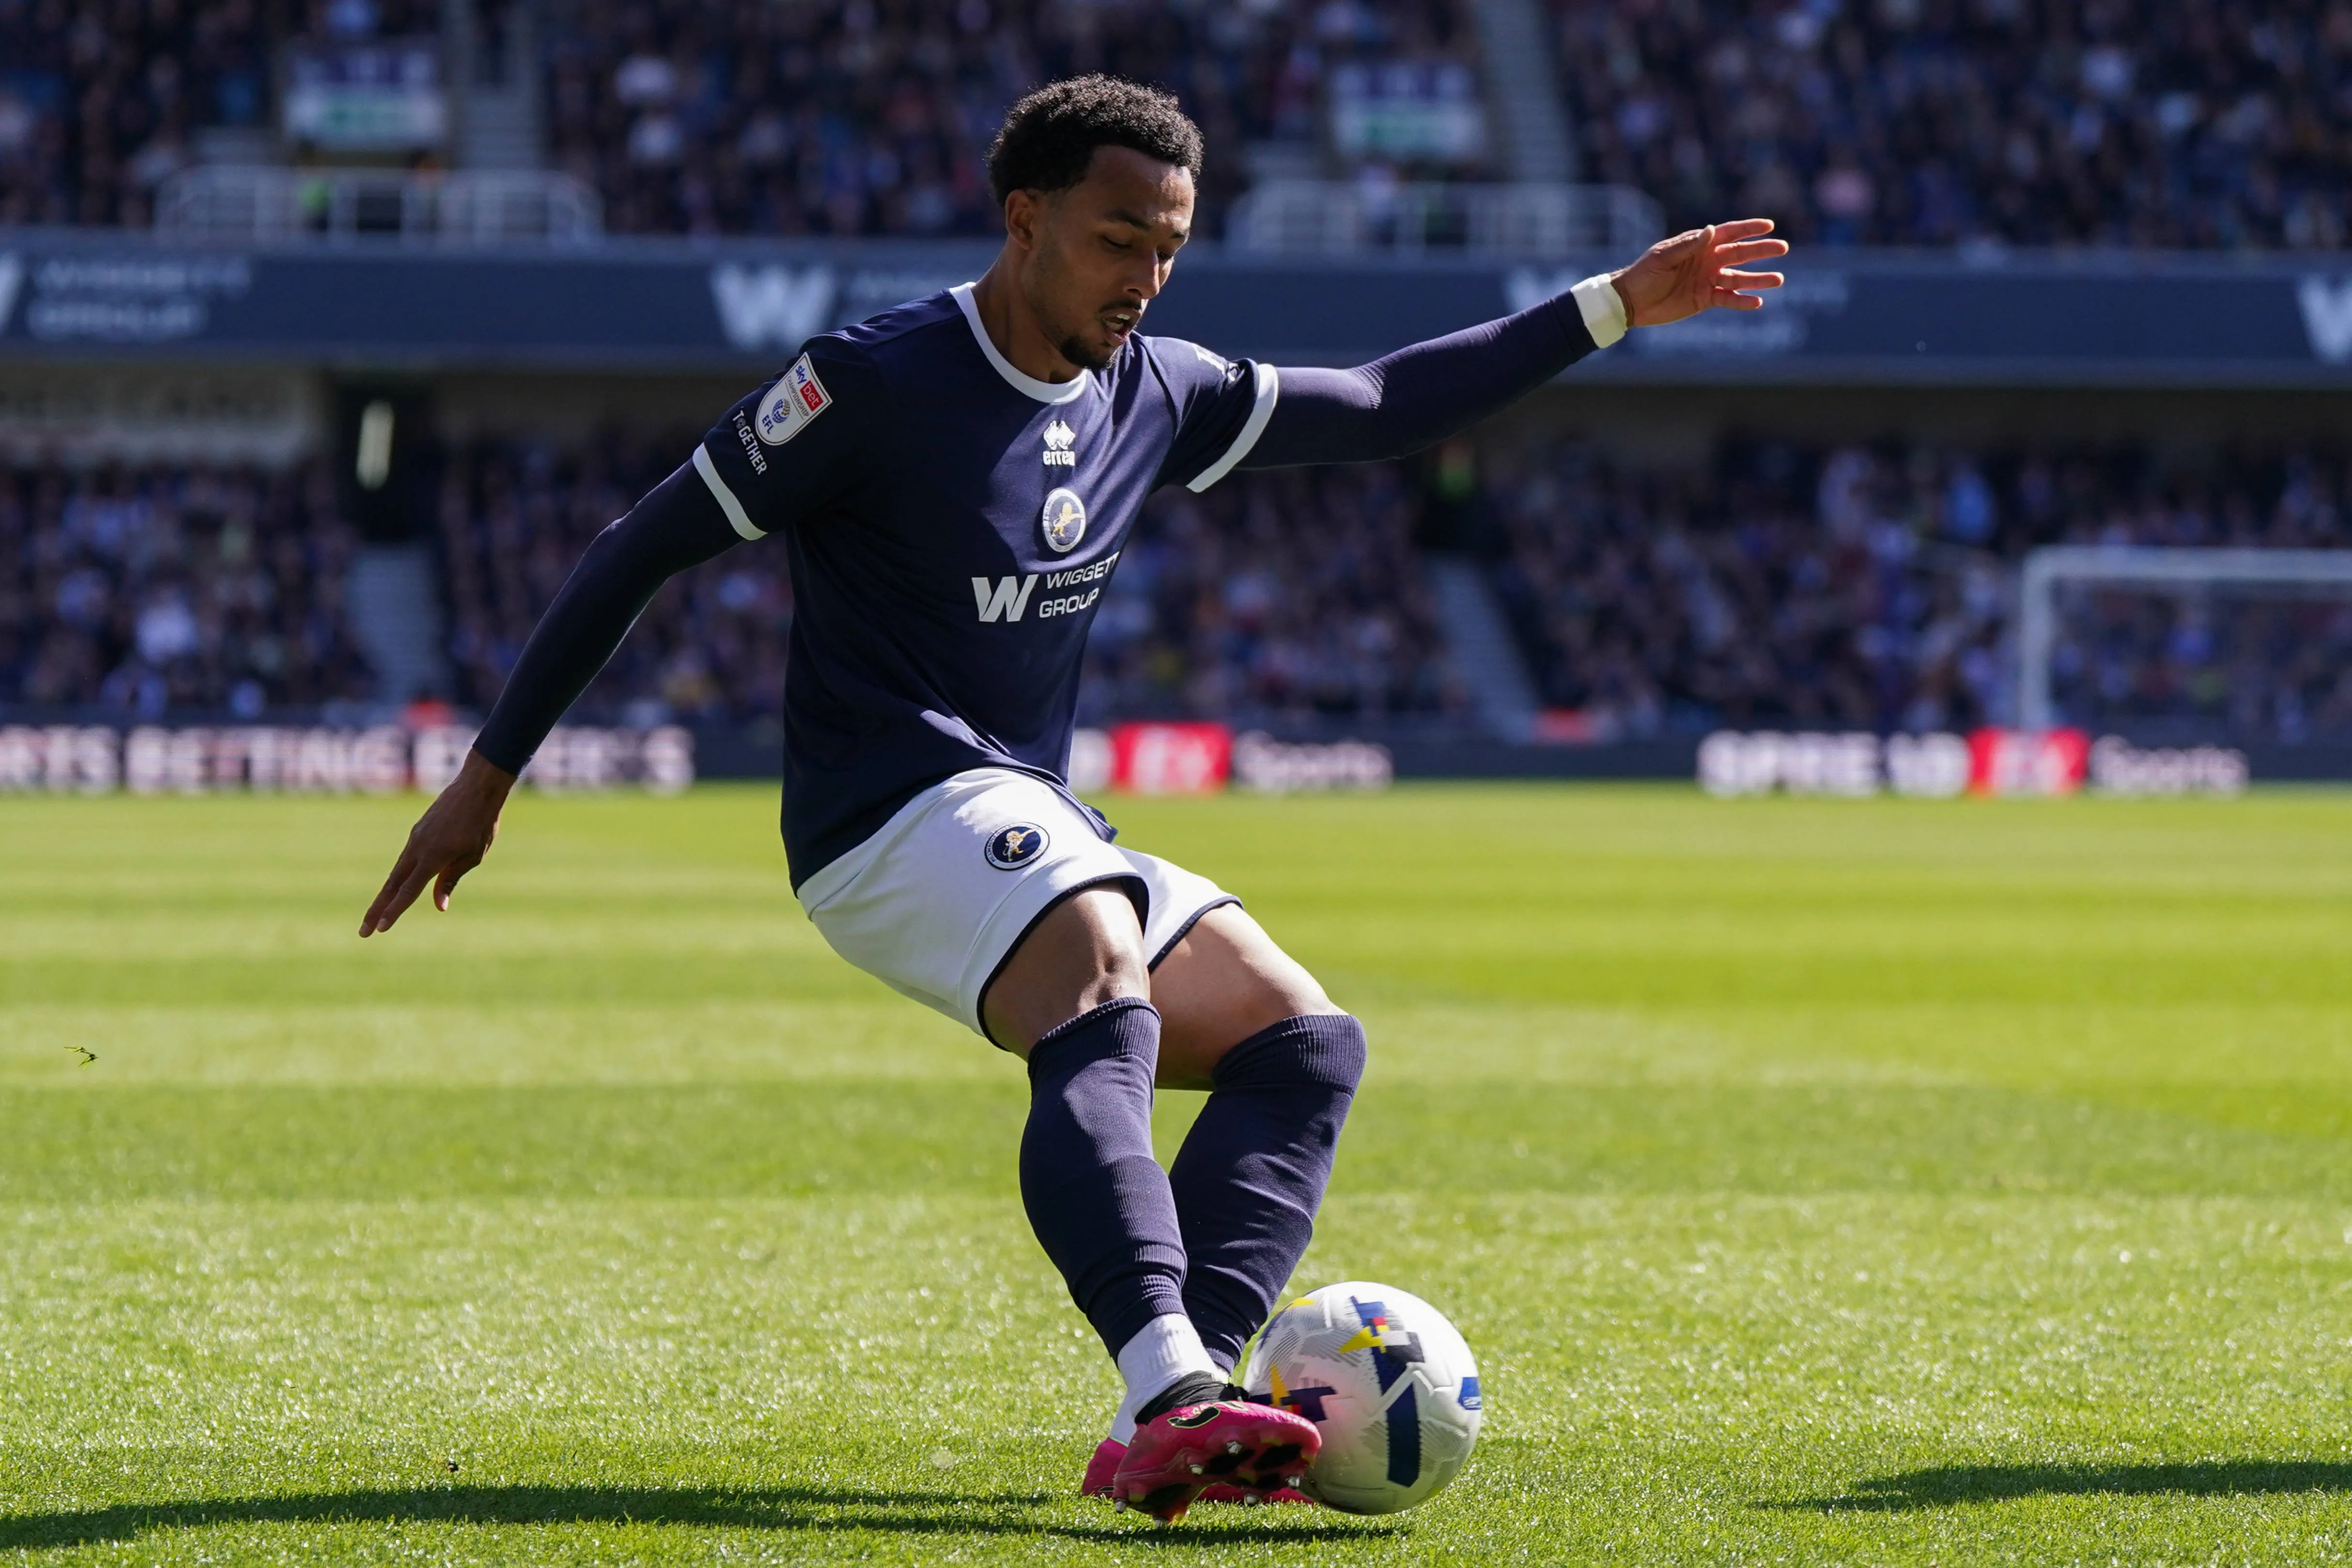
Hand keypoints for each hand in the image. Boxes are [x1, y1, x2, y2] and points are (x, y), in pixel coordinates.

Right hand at [358, 749, 515, 936]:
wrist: (476, 787)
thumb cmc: (481, 823)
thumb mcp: (473, 856)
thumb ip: (451, 879)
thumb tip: (438, 905)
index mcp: (432, 857)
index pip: (408, 891)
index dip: (394, 911)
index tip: (380, 929)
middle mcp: (417, 848)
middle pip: (392, 885)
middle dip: (377, 909)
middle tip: (363, 932)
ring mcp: (415, 839)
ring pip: (396, 872)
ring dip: (385, 895)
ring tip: (374, 915)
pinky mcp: (418, 832)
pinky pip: (406, 859)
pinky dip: (398, 876)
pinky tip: (397, 887)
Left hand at [1609, 219, 1788, 328]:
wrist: (1631, 301)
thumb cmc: (1644, 273)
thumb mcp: (1664, 257)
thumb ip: (1688, 244)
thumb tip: (1712, 229)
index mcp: (1699, 245)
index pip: (1729, 233)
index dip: (1749, 229)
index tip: (1769, 225)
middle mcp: (1708, 260)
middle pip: (1740, 253)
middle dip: (1762, 251)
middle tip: (1783, 248)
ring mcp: (1708, 280)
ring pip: (1739, 278)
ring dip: (1759, 279)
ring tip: (1778, 280)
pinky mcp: (1705, 299)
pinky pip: (1728, 299)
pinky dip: (1742, 301)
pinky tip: (1757, 302)